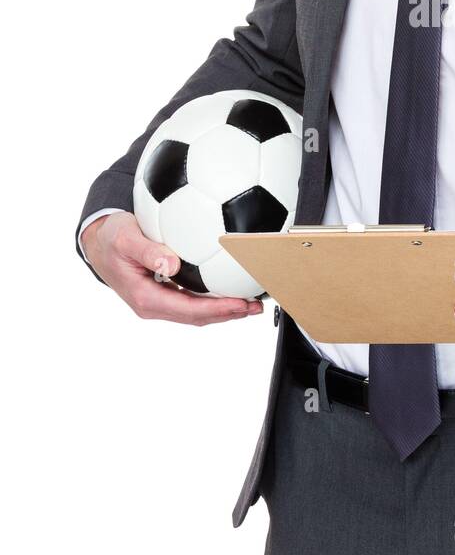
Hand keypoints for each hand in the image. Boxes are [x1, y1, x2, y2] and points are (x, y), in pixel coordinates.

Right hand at [81, 211, 263, 325]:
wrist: (98, 243)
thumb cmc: (111, 238)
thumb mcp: (124, 238)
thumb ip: (147, 250)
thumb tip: (171, 263)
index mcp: (145, 297)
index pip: (188, 310)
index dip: (217, 310)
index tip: (241, 304)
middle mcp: (154, 304)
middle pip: (197, 316)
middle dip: (228, 314)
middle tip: (256, 306)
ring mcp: (159, 301)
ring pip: (197, 311)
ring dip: (225, 309)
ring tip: (252, 302)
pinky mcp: (165, 293)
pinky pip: (193, 300)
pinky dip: (214, 298)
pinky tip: (231, 287)